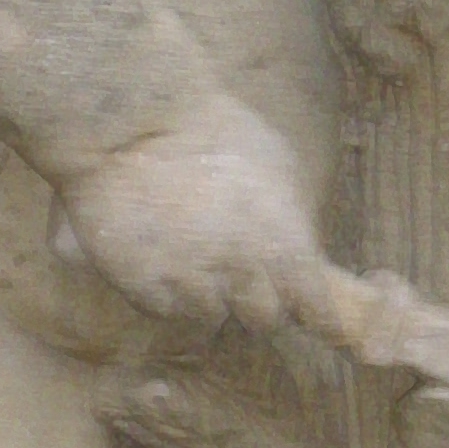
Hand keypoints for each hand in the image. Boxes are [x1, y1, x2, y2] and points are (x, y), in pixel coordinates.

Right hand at [59, 93, 324, 331]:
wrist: (132, 124)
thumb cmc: (215, 134)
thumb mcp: (281, 170)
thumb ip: (296, 227)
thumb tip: (306, 260)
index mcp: (284, 246)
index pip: (316, 313)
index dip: (310, 310)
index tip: (300, 303)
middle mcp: (241, 273)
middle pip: (264, 323)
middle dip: (258, 304)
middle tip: (242, 276)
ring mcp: (190, 284)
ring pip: (211, 320)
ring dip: (207, 298)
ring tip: (194, 257)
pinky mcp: (143, 287)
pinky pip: (166, 310)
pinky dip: (166, 293)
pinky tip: (161, 257)